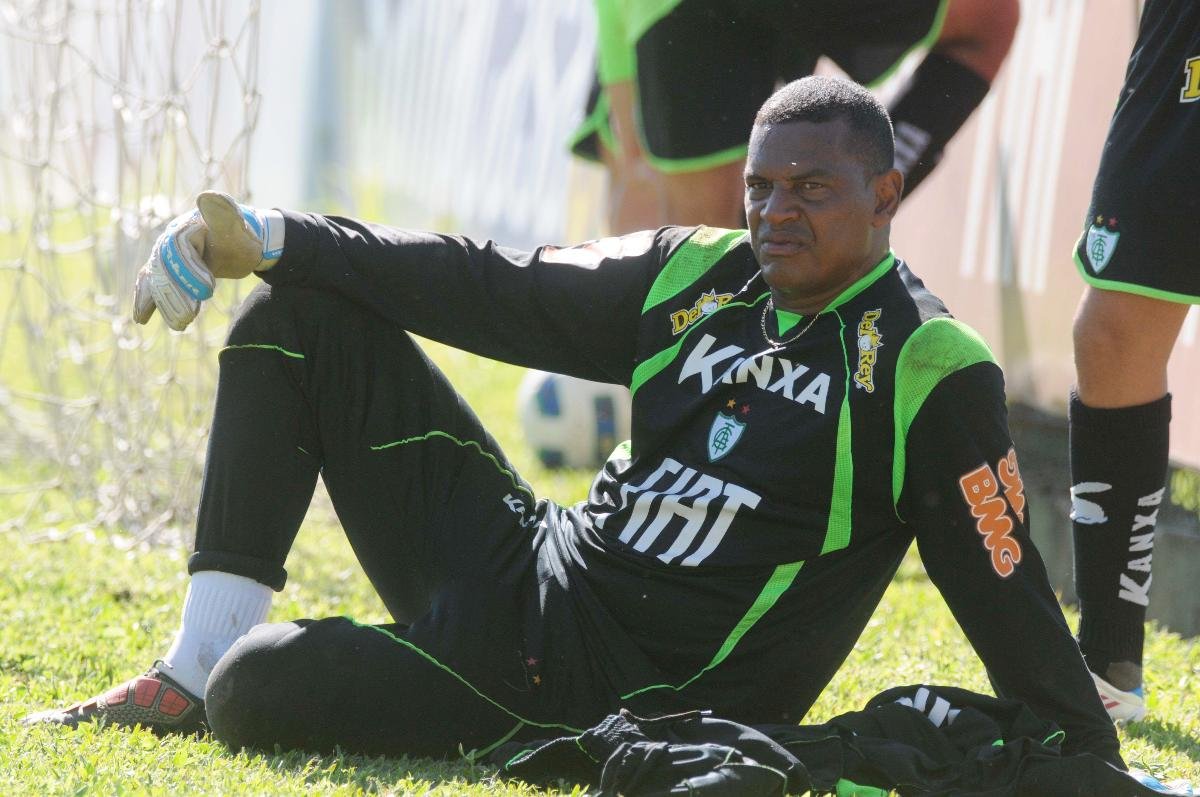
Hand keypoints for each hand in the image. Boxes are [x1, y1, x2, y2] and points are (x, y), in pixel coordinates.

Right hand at [132, 191, 283, 329]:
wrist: (239, 244)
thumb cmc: (241, 237)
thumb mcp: (236, 227)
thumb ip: (223, 213)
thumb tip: (206, 196)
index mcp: (185, 228)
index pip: (179, 250)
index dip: (189, 271)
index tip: (206, 291)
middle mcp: (169, 240)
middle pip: (165, 269)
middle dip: (176, 294)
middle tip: (189, 316)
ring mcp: (165, 256)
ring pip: (157, 280)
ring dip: (163, 303)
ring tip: (179, 324)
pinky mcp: (166, 271)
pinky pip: (151, 285)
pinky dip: (146, 300)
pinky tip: (141, 319)